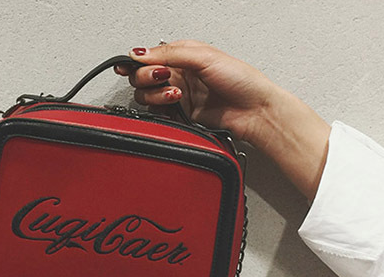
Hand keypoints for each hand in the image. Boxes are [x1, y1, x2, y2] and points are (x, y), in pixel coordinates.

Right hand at [116, 41, 330, 199]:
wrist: (255, 112)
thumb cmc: (241, 81)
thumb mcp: (204, 56)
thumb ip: (169, 53)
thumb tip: (139, 53)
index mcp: (183, 55)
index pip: (149, 56)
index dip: (136, 61)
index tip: (128, 66)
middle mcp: (179, 75)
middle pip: (142, 77)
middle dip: (147, 78)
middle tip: (162, 78)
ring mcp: (179, 96)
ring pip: (147, 97)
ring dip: (156, 95)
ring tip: (176, 94)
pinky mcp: (181, 116)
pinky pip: (159, 114)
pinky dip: (161, 110)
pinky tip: (175, 105)